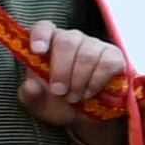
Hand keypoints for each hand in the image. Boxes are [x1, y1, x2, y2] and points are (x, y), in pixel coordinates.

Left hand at [15, 23, 130, 126]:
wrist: (86, 117)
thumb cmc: (58, 104)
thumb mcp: (39, 105)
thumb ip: (30, 96)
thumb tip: (30, 85)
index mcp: (49, 45)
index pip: (44, 28)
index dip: (41, 35)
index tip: (38, 51)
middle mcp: (73, 40)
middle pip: (67, 41)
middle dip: (61, 70)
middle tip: (59, 91)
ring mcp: (95, 46)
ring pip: (87, 54)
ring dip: (79, 81)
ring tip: (74, 97)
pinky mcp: (114, 57)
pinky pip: (107, 63)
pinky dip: (96, 82)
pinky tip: (90, 92)